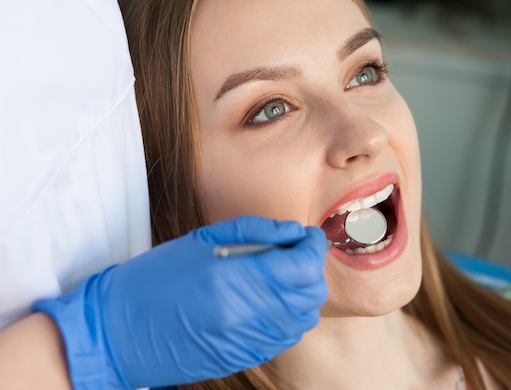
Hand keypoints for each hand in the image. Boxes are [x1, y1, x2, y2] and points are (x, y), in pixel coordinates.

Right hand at [34, 216, 326, 388]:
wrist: (120, 332)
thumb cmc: (154, 280)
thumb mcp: (201, 239)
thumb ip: (254, 231)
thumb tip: (292, 231)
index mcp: (236, 280)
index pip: (302, 264)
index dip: (311, 245)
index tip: (306, 235)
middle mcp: (250, 316)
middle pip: (310, 293)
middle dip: (311, 267)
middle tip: (294, 251)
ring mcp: (250, 342)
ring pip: (304, 317)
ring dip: (303, 291)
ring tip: (281, 274)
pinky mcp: (246, 358)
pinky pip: (288, 337)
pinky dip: (290, 315)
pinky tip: (269, 299)